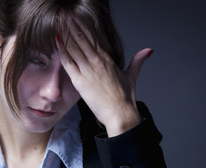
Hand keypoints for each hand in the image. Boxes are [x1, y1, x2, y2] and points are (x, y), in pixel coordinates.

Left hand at [56, 16, 153, 136]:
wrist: (120, 114)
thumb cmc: (125, 98)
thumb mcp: (132, 76)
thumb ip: (138, 61)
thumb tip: (148, 50)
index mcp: (108, 59)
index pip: (93, 38)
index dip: (83, 27)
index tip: (76, 19)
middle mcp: (97, 62)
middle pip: (82, 39)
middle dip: (72, 26)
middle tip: (63, 16)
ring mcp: (88, 70)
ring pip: (74, 47)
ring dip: (65, 34)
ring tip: (58, 22)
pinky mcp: (80, 81)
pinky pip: (68, 62)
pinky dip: (62, 50)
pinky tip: (57, 40)